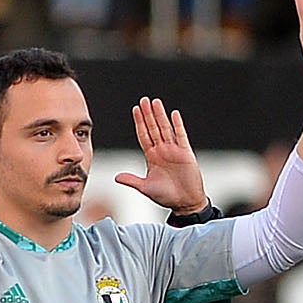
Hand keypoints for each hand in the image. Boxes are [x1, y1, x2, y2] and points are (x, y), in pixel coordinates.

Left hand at [114, 97, 207, 213]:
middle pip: (153, 128)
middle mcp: (162, 150)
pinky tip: (173, 114)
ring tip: (155, 102)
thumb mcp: (145, 187)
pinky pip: (181, 136)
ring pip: (166, 128)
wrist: (184, 202)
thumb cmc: (166, 196)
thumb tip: (116, 177)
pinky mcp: (186, 153)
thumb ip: (131, 180)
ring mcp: (174, 150)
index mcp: (152, 156)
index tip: (135, 110)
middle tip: (143, 100)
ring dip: (160, 115)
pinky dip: (177, 125)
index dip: (139, 123)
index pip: (144, 135)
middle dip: (148, 114)